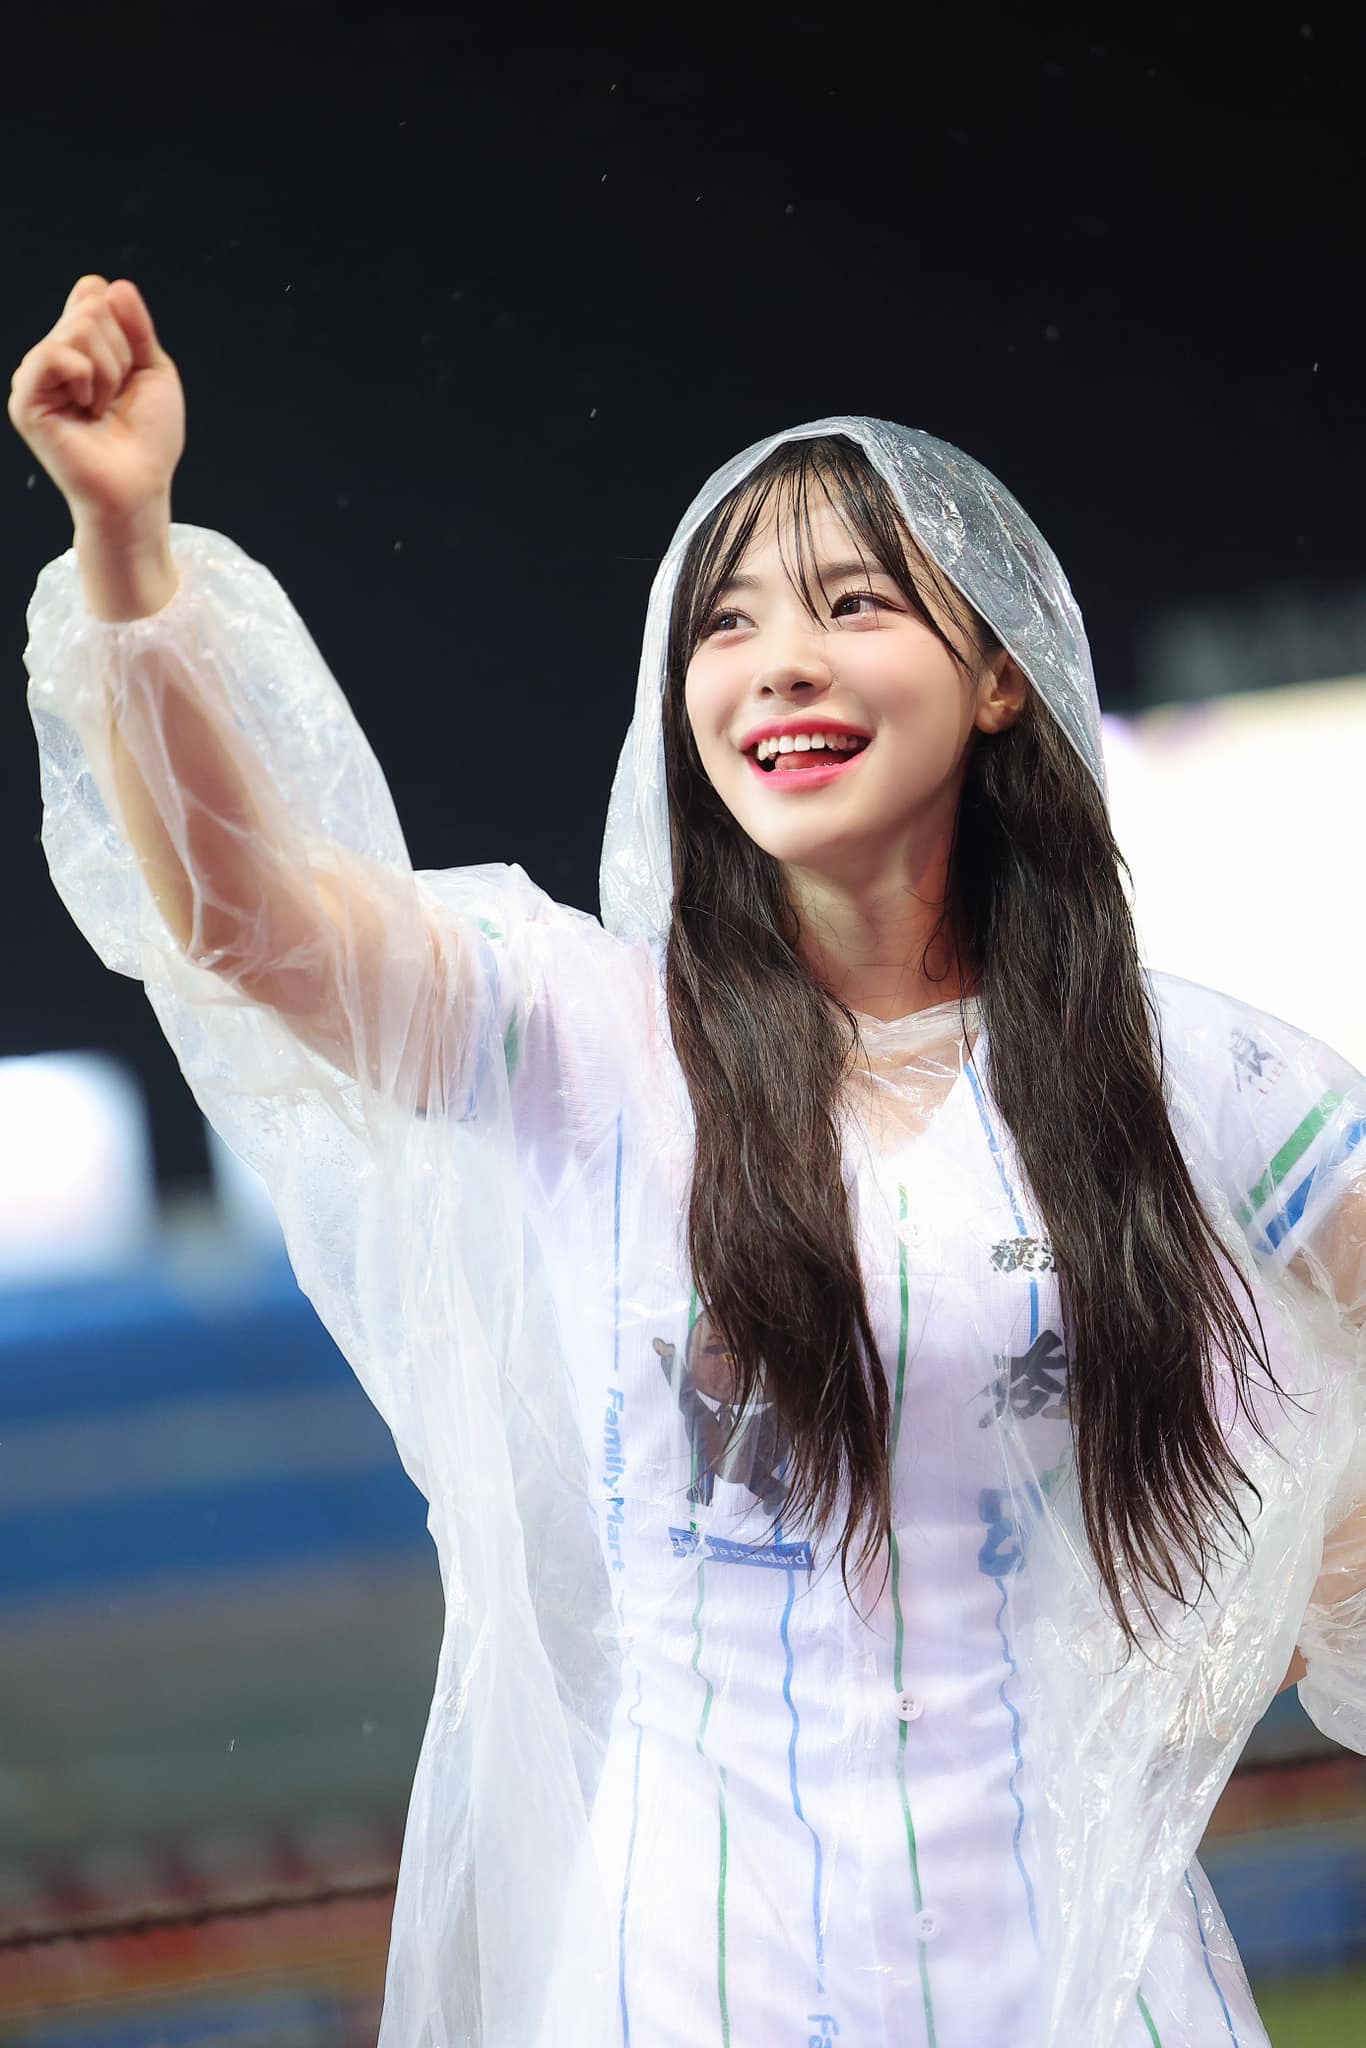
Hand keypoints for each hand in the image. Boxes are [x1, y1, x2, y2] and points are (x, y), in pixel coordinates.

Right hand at [8, 275, 184, 528]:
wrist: (140, 484)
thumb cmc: (149, 438)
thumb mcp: (154, 370)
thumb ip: (137, 327)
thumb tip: (114, 285)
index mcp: (80, 345)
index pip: (94, 292)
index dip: (124, 324)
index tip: (132, 369)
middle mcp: (54, 355)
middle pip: (90, 308)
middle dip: (121, 353)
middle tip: (117, 396)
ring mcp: (37, 375)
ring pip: (77, 329)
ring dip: (108, 371)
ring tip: (102, 407)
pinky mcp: (25, 399)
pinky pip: (51, 354)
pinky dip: (83, 376)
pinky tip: (86, 406)